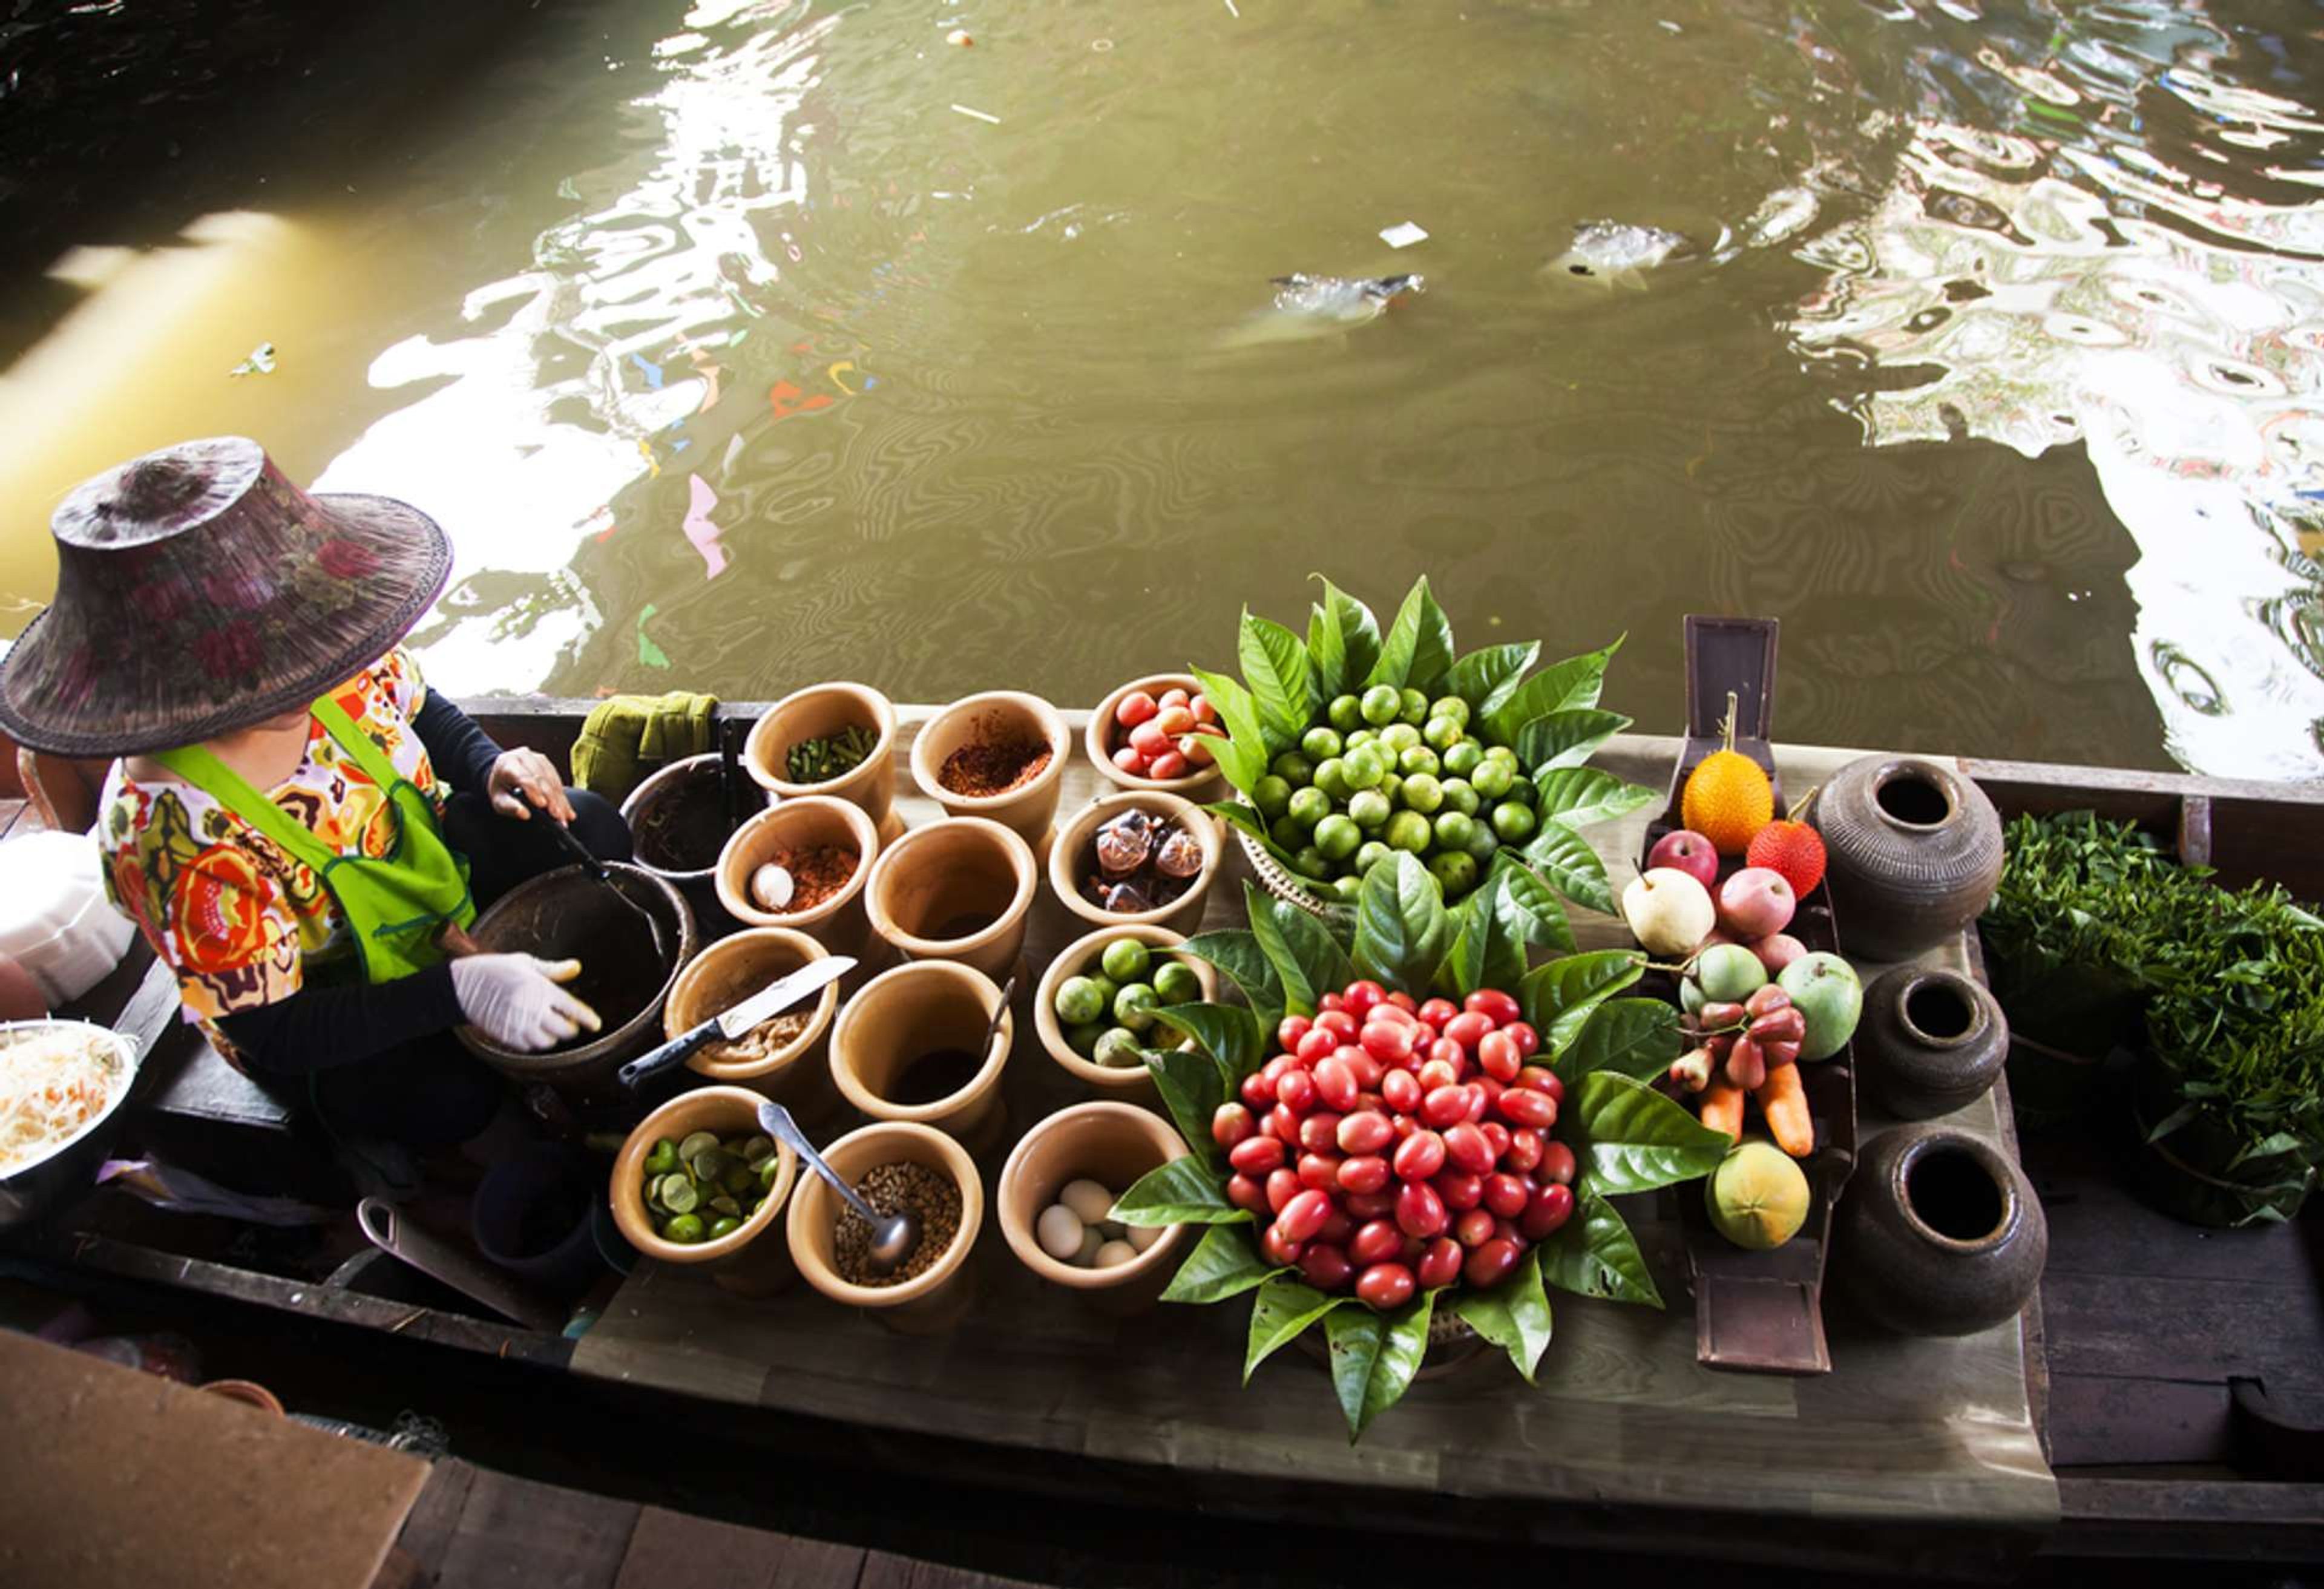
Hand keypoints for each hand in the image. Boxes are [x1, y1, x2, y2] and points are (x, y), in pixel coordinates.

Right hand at [451, 953, 601, 1051]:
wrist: (463, 985)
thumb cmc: (495, 969)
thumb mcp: (526, 962)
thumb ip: (553, 969)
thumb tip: (575, 967)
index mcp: (541, 989)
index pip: (572, 1008)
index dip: (587, 1018)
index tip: (595, 1024)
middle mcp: (532, 1009)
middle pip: (564, 1030)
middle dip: (570, 1028)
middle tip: (568, 1022)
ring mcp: (519, 1024)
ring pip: (547, 1042)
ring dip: (552, 1037)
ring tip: (548, 1027)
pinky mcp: (506, 1035)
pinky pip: (528, 1047)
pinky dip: (534, 1043)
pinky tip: (531, 1031)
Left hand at [487, 748, 574, 823]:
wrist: (503, 775)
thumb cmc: (500, 789)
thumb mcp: (498, 800)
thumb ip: (509, 807)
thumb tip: (524, 814)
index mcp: (507, 763)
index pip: (523, 777)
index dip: (534, 791)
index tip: (543, 805)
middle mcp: (523, 756)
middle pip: (541, 778)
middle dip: (551, 799)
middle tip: (557, 817)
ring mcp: (536, 758)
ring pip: (552, 779)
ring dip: (560, 800)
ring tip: (564, 816)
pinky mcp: (546, 763)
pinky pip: (557, 780)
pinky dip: (562, 796)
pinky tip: (566, 809)